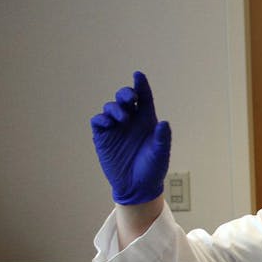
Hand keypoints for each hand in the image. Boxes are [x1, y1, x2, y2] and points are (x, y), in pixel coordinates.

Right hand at [90, 71, 171, 204]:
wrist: (138, 187)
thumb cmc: (153, 168)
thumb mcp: (160, 153)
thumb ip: (162, 138)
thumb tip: (164, 123)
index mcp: (147, 120)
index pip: (144, 98)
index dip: (141, 85)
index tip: (138, 75)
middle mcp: (131, 120)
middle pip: (126, 99)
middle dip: (126, 93)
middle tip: (130, 98)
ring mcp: (116, 128)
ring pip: (111, 107)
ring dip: (115, 108)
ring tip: (122, 118)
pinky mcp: (103, 137)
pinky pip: (98, 121)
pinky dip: (101, 119)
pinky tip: (108, 123)